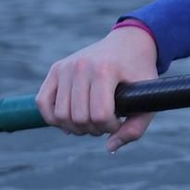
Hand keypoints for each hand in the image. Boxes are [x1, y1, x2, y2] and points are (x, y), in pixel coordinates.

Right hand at [37, 25, 159, 150]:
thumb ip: (135, 127)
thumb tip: (109, 148)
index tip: (118, 121)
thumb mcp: (147, 97)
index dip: (110, 127)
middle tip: (105, 123)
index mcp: (105, 70)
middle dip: (94, 129)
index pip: (99, 115)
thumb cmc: (139, 72)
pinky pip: (42, 102)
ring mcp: (66, 67)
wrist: (128, 42)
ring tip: (90, 121)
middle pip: (78, 118)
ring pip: (59, 115)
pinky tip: (70, 120)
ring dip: (75, 127)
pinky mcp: (56, 69)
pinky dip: (53, 118)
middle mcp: (81, 66)